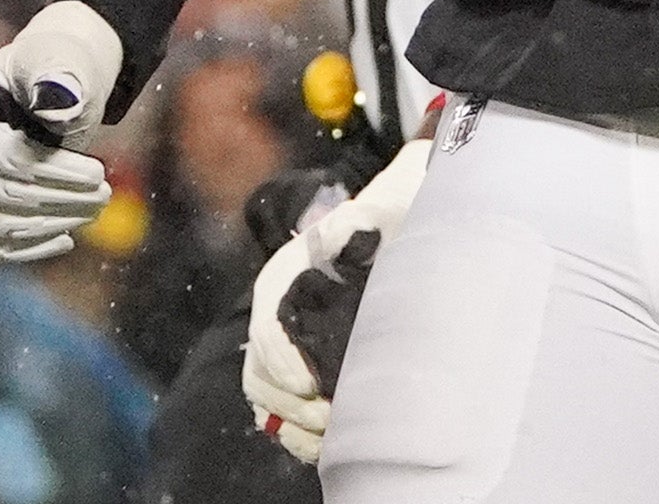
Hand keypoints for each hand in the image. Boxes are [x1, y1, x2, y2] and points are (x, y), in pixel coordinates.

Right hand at [0, 0, 122, 262]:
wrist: (56, 79)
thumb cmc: (61, 65)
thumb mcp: (64, 58)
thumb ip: (58, 72)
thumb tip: (58, 96)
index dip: (50, 171)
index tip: (98, 173)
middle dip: (54, 200)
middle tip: (103, 196)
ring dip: (45, 225)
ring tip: (91, 211)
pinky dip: (26, 247)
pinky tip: (65, 238)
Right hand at [244, 138, 433, 463]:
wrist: (397, 228)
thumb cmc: (386, 222)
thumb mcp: (375, 215)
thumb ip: (357, 222)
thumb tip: (350, 228)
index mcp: (281, 281)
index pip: (266, 331)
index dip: (283, 363)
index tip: (310, 386)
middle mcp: (275, 316)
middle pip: (260, 375)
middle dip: (290, 404)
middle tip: (328, 418)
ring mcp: (285, 346)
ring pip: (268, 398)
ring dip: (293, 423)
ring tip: (331, 432)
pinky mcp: (301, 370)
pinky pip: (282, 412)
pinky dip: (298, 433)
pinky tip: (327, 442)